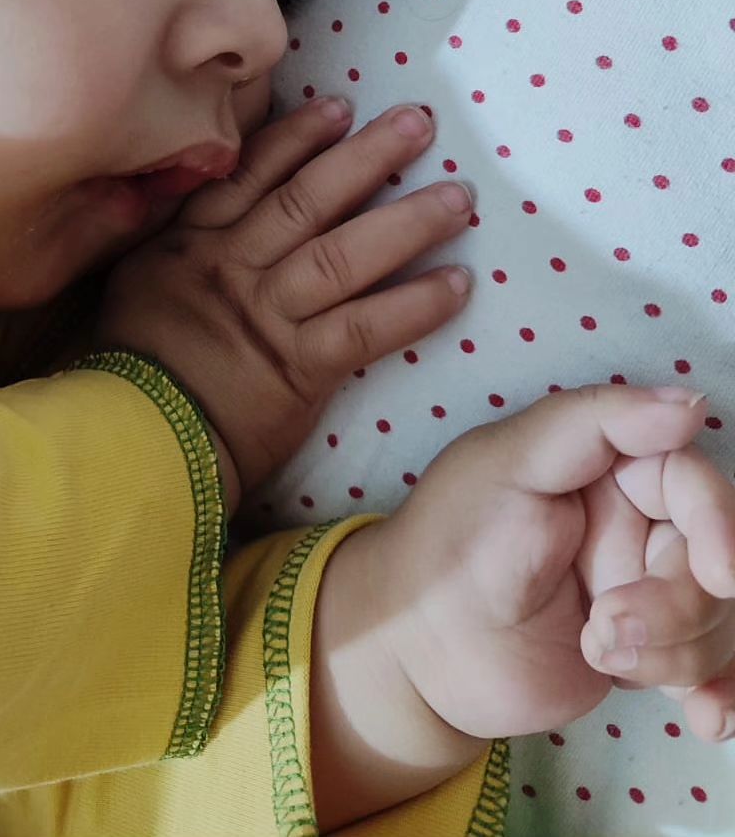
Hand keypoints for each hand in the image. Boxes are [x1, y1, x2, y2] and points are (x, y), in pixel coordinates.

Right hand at [95, 97, 473, 508]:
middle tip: (419, 122)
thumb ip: (173, 235)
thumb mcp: (139, 279)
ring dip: (407, 222)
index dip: (299, 137)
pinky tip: (457, 286)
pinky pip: (365, 328)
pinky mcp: (298, 368)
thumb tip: (205, 193)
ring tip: (458, 197)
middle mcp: (234, 266)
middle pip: (309, 200)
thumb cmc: (133, 364)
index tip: (341, 106)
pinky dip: (414, 305)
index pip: (251, 174)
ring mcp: (268, 314)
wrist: (133, 440)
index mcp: (193, 241)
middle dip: (367, 156)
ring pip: (343, 254)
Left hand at [308, 386, 717, 829]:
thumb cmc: (451, 541)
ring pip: (717, 618)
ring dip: (674, 652)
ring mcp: (645, 590)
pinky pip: (712, 669)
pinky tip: (707, 719)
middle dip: (677, 605)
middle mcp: (636, 524)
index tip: (718, 573)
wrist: (417, 649)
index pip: (692, 481)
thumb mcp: (509, 465)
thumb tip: (690, 404)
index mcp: (608, 465)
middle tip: (606, 626)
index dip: (718, 524)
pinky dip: (721, 694)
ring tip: (595, 650)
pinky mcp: (646, 652)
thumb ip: (594, 422)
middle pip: (713, 558)